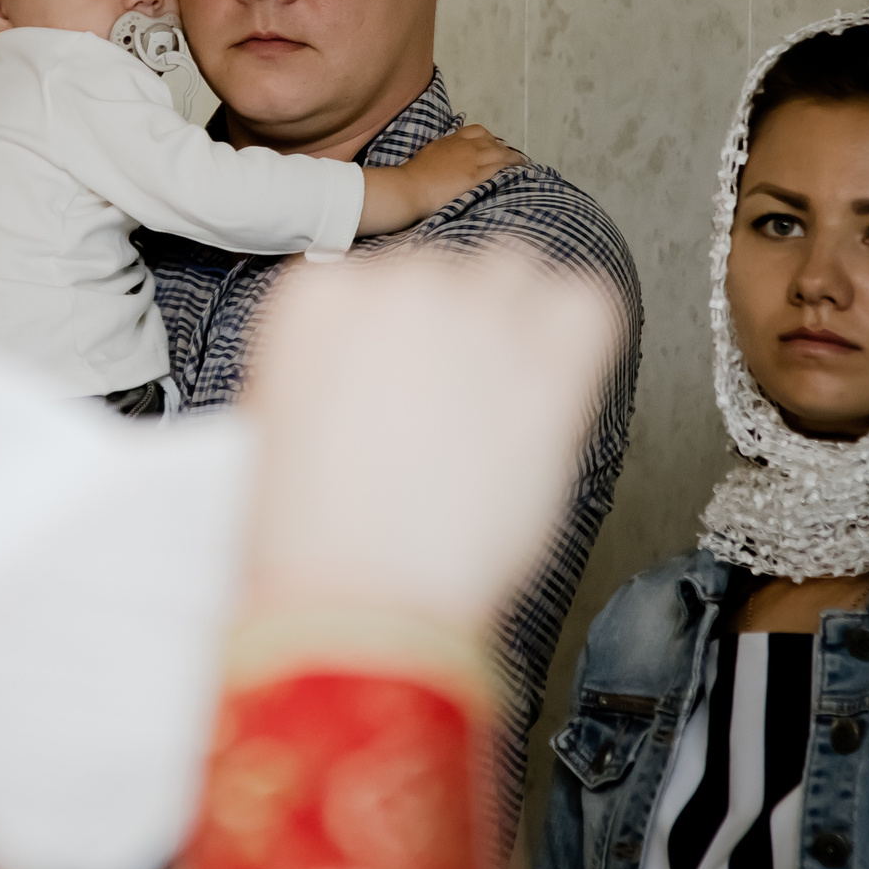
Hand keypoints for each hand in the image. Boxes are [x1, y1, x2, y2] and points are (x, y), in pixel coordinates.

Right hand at [238, 244, 621, 634]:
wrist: (359, 597)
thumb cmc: (313, 538)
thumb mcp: (281, 429)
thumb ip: (335, 371)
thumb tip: (376, 371)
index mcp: (317, 298)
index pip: (371, 278)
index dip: (387, 340)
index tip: (391, 386)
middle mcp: (396, 285)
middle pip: (447, 271)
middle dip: (452, 328)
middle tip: (449, 404)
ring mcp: (476, 315)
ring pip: (517, 272)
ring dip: (513, 319)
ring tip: (502, 390)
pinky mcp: (547, 359)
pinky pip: (586, 305)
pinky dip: (576, 334)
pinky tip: (555, 379)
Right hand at [356, 124, 524, 234]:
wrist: (408, 188)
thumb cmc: (409, 181)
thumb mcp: (424, 160)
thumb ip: (438, 158)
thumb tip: (441, 164)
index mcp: (447, 142)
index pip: (473, 132)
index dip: (486, 138)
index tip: (491, 146)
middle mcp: (461, 146)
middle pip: (489, 140)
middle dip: (501, 147)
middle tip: (509, 157)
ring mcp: (470, 159)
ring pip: (499, 152)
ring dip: (512, 157)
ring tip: (521, 163)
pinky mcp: (475, 174)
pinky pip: (500, 166)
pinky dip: (512, 166)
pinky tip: (519, 171)